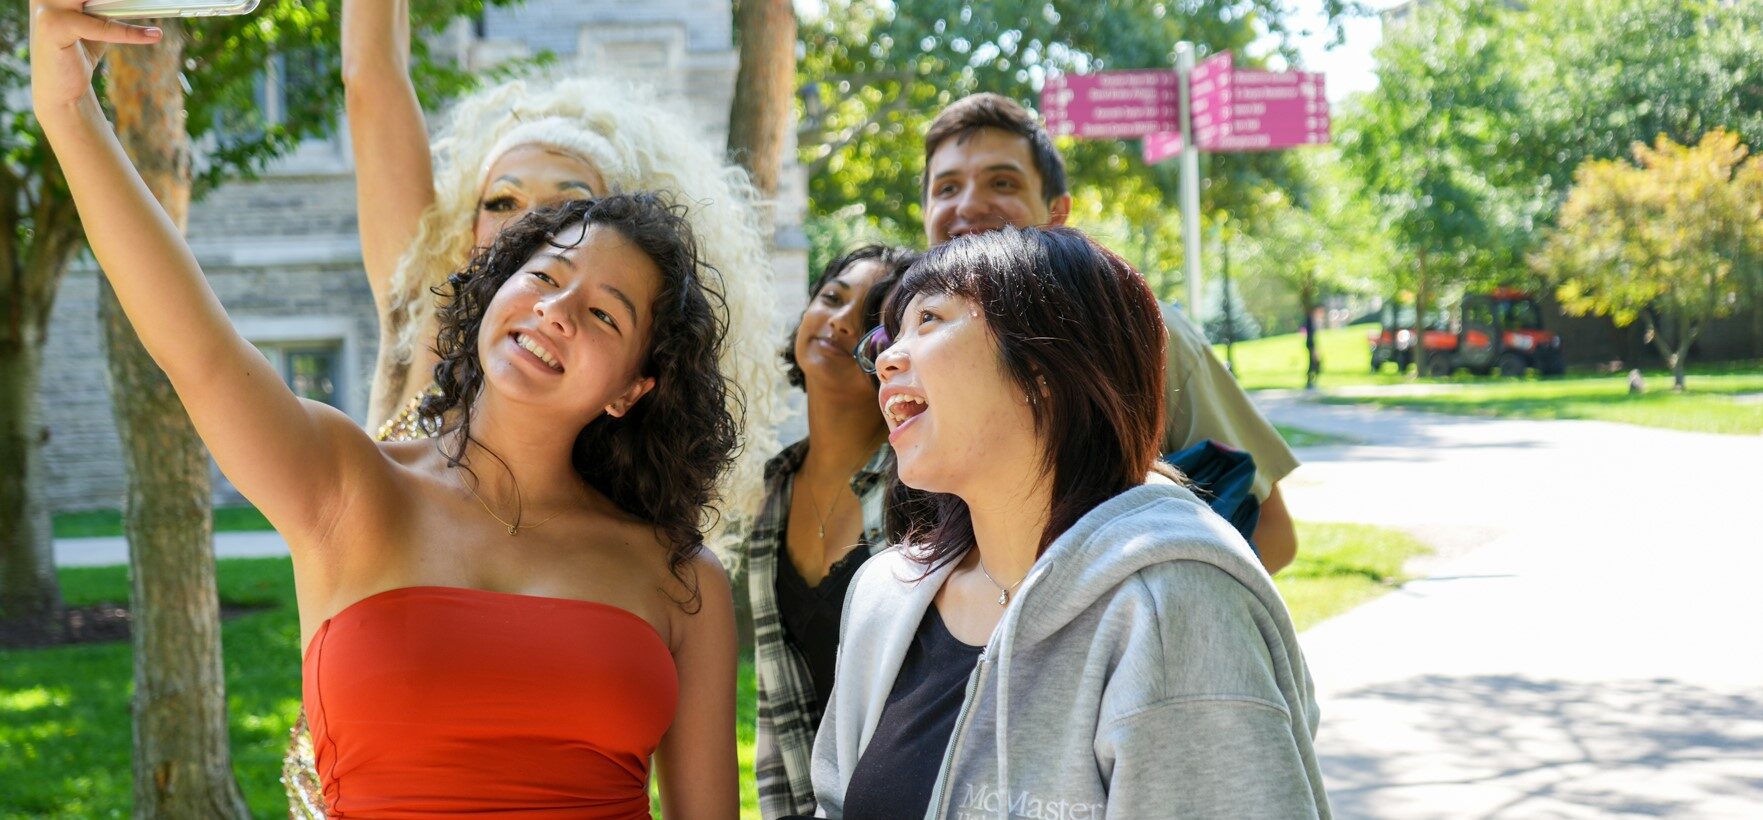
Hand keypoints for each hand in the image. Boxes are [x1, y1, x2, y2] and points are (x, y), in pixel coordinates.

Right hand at [29, 0, 162, 113]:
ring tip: (160, 7)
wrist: (59, 90)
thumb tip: (144, 1)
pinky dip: (128, 32)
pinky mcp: (54, 27)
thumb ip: (110, 7)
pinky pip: (101, 28)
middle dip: (120, 1)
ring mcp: (46, 7)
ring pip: (98, 1)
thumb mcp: (97, 23)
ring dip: (129, 5)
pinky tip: (152, 35)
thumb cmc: (78, 52)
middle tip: (153, 3)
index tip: (144, 1)